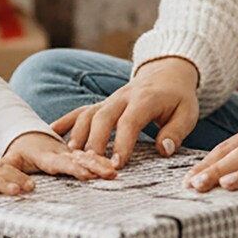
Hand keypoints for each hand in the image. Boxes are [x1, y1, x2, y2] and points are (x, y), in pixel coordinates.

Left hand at [3, 131, 116, 180]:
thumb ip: (10, 172)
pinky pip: (92, 157)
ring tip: (115, 172)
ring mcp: (71, 152)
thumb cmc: (19, 151)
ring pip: (89, 156)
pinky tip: (114, 168)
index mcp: (46, 154)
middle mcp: (61, 152)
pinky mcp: (77, 154)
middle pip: (80, 158)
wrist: (27, 135)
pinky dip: (103, 161)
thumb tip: (20, 189)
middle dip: (95, 165)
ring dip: (102, 163)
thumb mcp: (11, 160)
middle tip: (110, 173)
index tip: (86, 175)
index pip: (61, 162)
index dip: (74, 168)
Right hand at [51, 57, 199, 168]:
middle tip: (90, 165)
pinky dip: (65, 121)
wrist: (167, 72)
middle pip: (103, 117)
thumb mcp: (187, 113)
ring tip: (71, 156)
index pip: (130, 121)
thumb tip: (163, 150)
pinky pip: (80, 110)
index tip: (116, 164)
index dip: (122, 142)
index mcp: (145, 99)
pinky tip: (50, 133)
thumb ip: (175, 132)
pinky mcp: (101, 103)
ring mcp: (109, 99)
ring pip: (88, 113)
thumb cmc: (178, 98)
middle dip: (95, 141)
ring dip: (78, 134)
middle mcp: (122, 97)